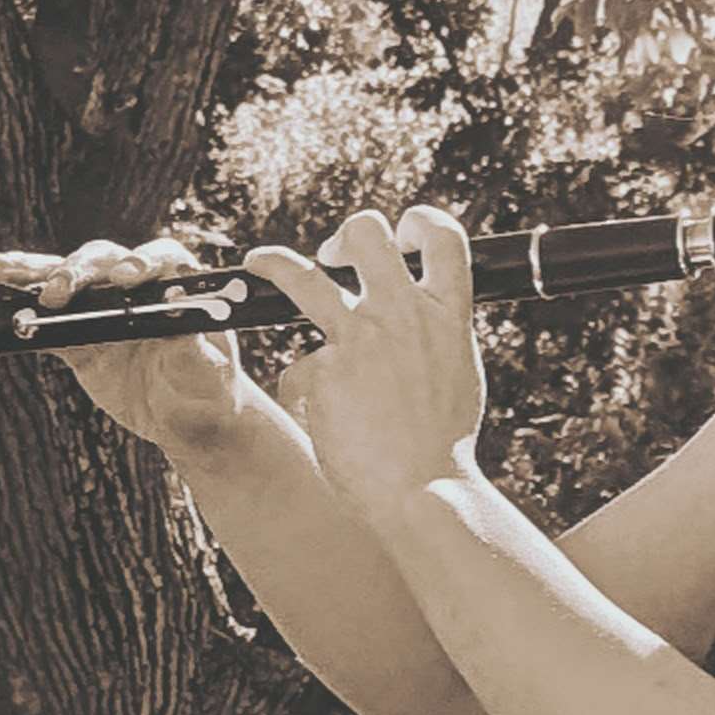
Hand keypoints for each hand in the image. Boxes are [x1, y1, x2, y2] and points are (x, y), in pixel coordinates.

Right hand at [0, 236, 290, 464]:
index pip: (156, 259)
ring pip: (66, 279)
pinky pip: (46, 317)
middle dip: (77, 273)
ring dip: (33, 273)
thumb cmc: (208, 389)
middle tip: (58, 292)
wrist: (187, 418)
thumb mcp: (207, 371)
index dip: (139, 262)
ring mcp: (103, 307)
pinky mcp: (79, 335)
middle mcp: (136, 284)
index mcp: (176, 282)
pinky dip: (19, 304)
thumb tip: (177, 323)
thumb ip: (191, 347)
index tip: (126, 278)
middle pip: (102, 263)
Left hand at [243, 203, 486, 517]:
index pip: (443, 235)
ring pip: (301, 275)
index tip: (400, 235)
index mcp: (446, 315)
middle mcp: (401, 314)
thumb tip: (420, 323)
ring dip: (274, 262)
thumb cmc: (443, 445)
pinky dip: (307, 398)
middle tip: (333, 255)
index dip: (418, 223)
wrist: (425, 491)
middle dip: (347, 233)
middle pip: (367, 231)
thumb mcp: (456, 374)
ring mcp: (359, 338)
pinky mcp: (323, 370)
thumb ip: (435, 338)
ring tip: (258, 262)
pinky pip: (300, 374)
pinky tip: (322, 425)